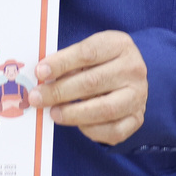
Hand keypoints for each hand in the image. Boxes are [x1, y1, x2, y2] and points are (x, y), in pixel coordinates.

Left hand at [31, 31, 147, 144]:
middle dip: (60, 91)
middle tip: (37, 98)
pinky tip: (77, 124)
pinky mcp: (137, 118)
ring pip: (105, 109)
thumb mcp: (88, 52)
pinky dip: (92, 130)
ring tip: (53, 113)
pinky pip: (114, 130)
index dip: (61, 63)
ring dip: (73, 113)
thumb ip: (68, 62)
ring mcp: (138, 95)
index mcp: (120, 45)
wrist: (130, 77)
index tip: (40, 72)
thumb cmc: (101, 63)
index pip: (88, 53)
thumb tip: (40, 78)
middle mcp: (134, 69)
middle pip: (93, 82)